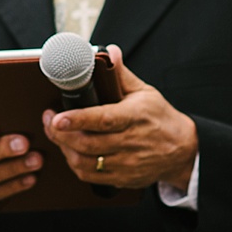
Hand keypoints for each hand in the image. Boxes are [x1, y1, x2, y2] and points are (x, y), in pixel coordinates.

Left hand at [43, 45, 197, 192]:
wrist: (182, 151)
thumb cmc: (161, 119)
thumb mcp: (146, 93)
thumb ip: (122, 75)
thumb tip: (109, 52)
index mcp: (135, 117)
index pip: (103, 119)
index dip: (78, 119)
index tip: (57, 117)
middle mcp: (130, 142)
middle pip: (88, 143)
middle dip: (61, 134)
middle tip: (49, 120)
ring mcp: (126, 163)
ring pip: (85, 162)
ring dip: (65, 149)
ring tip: (56, 134)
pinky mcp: (122, 178)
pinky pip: (90, 176)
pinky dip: (75, 164)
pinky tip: (70, 151)